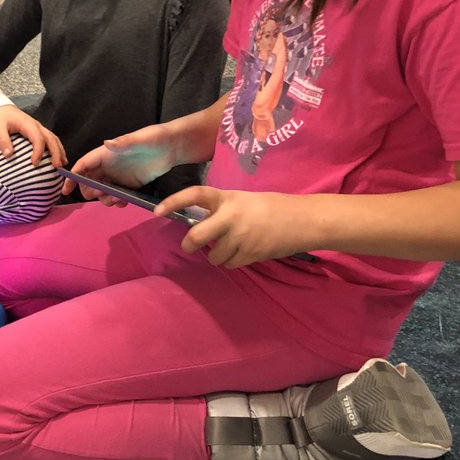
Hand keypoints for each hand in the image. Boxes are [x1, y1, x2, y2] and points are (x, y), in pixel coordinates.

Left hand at [0, 104, 65, 166]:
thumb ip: (3, 140)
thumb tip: (9, 155)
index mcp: (28, 124)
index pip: (38, 138)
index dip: (38, 151)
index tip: (34, 164)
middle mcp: (37, 125)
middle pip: (51, 138)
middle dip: (56, 152)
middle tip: (57, 167)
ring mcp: (39, 127)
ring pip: (54, 138)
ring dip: (59, 150)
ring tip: (62, 164)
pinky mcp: (38, 130)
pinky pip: (51, 138)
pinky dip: (57, 147)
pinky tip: (59, 156)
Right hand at [62, 124, 178, 198]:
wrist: (173, 146)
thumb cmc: (155, 138)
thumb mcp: (140, 139)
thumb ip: (124, 142)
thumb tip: (107, 143)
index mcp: (106, 154)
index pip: (83, 165)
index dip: (72, 177)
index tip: (66, 190)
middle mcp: (109, 165)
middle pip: (89, 181)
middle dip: (90, 191)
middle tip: (101, 195)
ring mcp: (118, 176)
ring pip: (102, 191)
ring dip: (104, 199)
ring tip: (117, 201)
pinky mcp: (129, 184)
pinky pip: (116, 196)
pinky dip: (116, 201)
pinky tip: (124, 203)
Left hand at [155, 186, 315, 267]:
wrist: (302, 220)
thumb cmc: (270, 208)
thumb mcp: (242, 201)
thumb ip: (221, 211)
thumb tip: (198, 226)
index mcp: (227, 198)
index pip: (194, 195)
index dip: (173, 202)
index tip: (157, 211)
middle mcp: (231, 217)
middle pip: (196, 237)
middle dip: (189, 245)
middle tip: (190, 246)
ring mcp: (240, 237)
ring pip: (214, 256)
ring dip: (217, 255)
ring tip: (231, 246)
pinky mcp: (250, 254)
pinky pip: (230, 264)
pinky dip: (232, 261)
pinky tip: (244, 251)